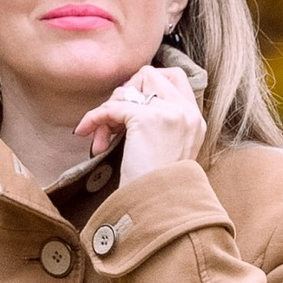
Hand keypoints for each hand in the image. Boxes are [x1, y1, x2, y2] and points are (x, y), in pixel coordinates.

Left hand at [76, 60, 203, 178]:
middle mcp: (186, 111)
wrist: (157, 207)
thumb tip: (129, 98)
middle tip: (114, 122)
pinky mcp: (147, 119)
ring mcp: (169, 112)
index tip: (130, 104)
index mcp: (195, 118)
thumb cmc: (156, 186)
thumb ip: (161, 122)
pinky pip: (111, 108)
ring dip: (109, 109)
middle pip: (149, 75)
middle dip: (124, 94)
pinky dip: (95, 118)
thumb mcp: (170, 149)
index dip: (147, 83)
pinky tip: (87, 133)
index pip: (174, 76)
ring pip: (128, 88)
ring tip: (104, 138)